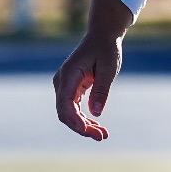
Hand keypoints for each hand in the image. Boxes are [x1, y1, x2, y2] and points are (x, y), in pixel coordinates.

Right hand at [53, 0, 133, 140]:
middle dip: (81, 128)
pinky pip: (73, 108)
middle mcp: (62, 81)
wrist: (102, 35)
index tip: (91, 132)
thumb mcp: (108, 69)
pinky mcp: (71, 88)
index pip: (65, 105)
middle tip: (102, 136)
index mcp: (69, 74)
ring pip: (68, 113)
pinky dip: (84, 118)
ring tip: (103, 134)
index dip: (76, 122)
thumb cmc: (106, 49)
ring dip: (84, 125)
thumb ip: (101, 90)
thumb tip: (96, 113)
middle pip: (65, 113)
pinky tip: (97, 125)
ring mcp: (65, 85)